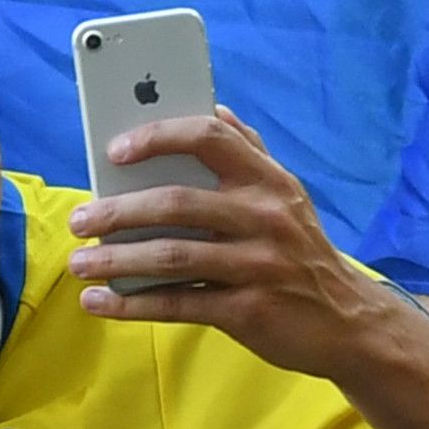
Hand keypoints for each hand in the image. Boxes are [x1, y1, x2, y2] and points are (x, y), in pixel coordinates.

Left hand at [69, 107, 391, 375]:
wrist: (349, 321)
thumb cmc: (302, 252)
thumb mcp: (287, 195)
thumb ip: (249, 151)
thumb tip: (214, 107)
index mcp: (268, 179)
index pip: (209, 136)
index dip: (157, 136)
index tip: (114, 151)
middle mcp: (265, 216)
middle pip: (176, 203)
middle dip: (116, 211)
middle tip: (79, 221)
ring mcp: (257, 265)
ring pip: (172, 257)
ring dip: (116, 260)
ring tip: (80, 263)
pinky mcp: (249, 310)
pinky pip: (179, 304)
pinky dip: (132, 304)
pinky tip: (99, 303)